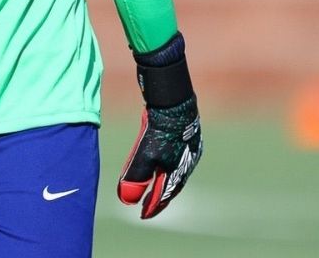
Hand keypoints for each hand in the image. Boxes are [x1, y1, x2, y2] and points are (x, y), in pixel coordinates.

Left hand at [118, 97, 202, 217]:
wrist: (174, 103)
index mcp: (178, 172)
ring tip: (157, 187)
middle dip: (160, 196)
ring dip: (166, 181)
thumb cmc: (160, 131)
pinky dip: (169, 166)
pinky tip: (165, 162)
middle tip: (149, 206)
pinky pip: (178, 158)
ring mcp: (191, 150)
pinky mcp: (190, 138)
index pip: (164, 195)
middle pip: (172, 186)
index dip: (152, 206)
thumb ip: (137, 178)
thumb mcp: (145, 156)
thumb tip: (127, 200)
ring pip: (176, 171)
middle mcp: (188, 164)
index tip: (143, 215)